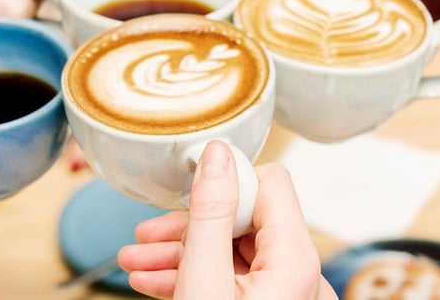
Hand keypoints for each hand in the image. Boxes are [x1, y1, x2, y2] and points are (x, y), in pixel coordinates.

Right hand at [118, 141, 336, 299]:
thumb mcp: (202, 282)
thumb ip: (209, 215)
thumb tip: (218, 154)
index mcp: (297, 263)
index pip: (271, 183)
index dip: (224, 181)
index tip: (185, 187)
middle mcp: (304, 278)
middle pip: (246, 222)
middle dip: (188, 226)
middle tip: (145, 234)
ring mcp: (289, 297)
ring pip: (235, 253)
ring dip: (183, 254)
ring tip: (136, 262)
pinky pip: (237, 281)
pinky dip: (199, 277)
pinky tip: (156, 280)